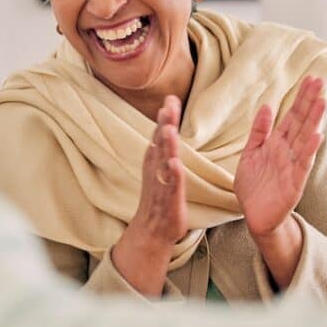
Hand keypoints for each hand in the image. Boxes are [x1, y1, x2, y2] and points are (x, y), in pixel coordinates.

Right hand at [112, 95, 186, 295]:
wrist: (152, 230)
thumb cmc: (159, 195)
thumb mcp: (161, 166)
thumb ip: (164, 145)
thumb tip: (168, 123)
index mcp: (155, 160)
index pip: (160, 134)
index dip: (165, 116)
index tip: (171, 97)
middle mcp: (155, 169)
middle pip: (160, 143)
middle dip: (164, 124)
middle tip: (168, 105)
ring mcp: (160, 184)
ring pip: (163, 162)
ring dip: (166, 146)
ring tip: (168, 129)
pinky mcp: (167, 200)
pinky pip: (169, 186)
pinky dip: (172, 174)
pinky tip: (174, 164)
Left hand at [235, 76, 325, 240]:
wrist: (254, 217)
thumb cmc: (253, 187)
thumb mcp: (251, 154)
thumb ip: (259, 131)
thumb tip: (266, 106)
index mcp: (276, 143)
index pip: (291, 116)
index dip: (300, 98)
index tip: (310, 79)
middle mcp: (287, 152)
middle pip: (301, 122)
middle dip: (310, 102)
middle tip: (320, 81)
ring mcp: (292, 166)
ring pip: (305, 140)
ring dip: (314, 121)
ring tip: (322, 102)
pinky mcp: (294, 184)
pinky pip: (303, 165)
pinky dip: (309, 151)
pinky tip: (317, 136)